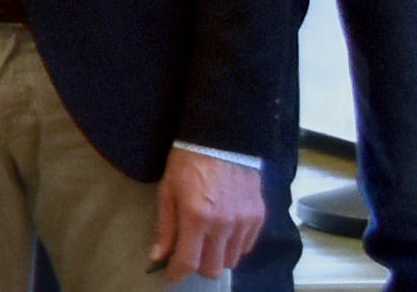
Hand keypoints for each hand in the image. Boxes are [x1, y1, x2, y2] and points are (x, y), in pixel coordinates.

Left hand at [155, 146, 267, 277]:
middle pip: (213, 268)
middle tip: (188, 254)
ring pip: (231, 260)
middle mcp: (224, 225)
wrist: (224, 139)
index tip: (169, 277)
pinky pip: (247, 246)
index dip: (176, 275)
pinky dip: (233, 246)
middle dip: (197, 267)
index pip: (188, 262)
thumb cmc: (188, 162)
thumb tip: (157, 257)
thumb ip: (165, 227)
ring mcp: (245, 222)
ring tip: (206, 241)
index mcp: (197, 217)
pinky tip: (223, 233)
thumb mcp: (167, 191)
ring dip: (216, 257)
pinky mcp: (259, 217)